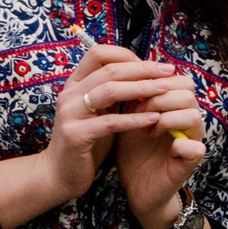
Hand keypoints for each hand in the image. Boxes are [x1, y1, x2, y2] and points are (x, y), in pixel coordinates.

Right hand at [0, 45, 185, 228]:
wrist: (59, 174)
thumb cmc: (85, 141)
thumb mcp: (98, 112)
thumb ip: (113, 94)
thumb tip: (144, 74)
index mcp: (74, 84)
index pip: (98, 54)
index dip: (127, 55)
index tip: (152, 65)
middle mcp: (69, 94)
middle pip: (109, 70)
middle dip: (142, 69)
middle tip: (168, 72)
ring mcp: (70, 114)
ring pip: (109, 91)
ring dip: (140, 88)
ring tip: (164, 90)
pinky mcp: (76, 135)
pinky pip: (110, 122)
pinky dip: (134, 119)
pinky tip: (154, 119)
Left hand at [114, 90, 207, 228]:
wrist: (136, 187)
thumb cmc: (133, 150)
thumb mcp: (129, 117)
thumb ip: (134, 95)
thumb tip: (125, 66)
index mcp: (175, 106)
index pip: (178, 78)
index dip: (154, 80)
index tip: (132, 92)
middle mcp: (188, 120)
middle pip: (187, 90)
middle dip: (158, 96)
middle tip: (137, 110)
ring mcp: (192, 140)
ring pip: (193, 114)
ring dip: (166, 118)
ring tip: (146, 129)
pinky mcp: (191, 163)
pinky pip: (196, 147)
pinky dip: (176, 145)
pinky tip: (155, 144)